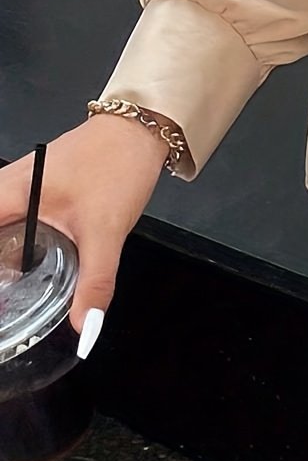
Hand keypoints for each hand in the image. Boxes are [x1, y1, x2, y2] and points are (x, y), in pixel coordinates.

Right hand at [0, 116, 168, 346]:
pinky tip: (21, 277)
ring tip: (12, 303)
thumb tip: (84, 329)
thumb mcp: (105, 231)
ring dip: (6, 264)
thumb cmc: (116, 166)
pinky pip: (10, 227)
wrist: (140, 130)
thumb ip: (94, 283)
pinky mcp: (30, 193)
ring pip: (0, 235)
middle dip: (2, 275)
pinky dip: (12, 251)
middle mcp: (2, 189)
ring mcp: (15, 190)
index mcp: (5, 194)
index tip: (3, 301)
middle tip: (9, 312)